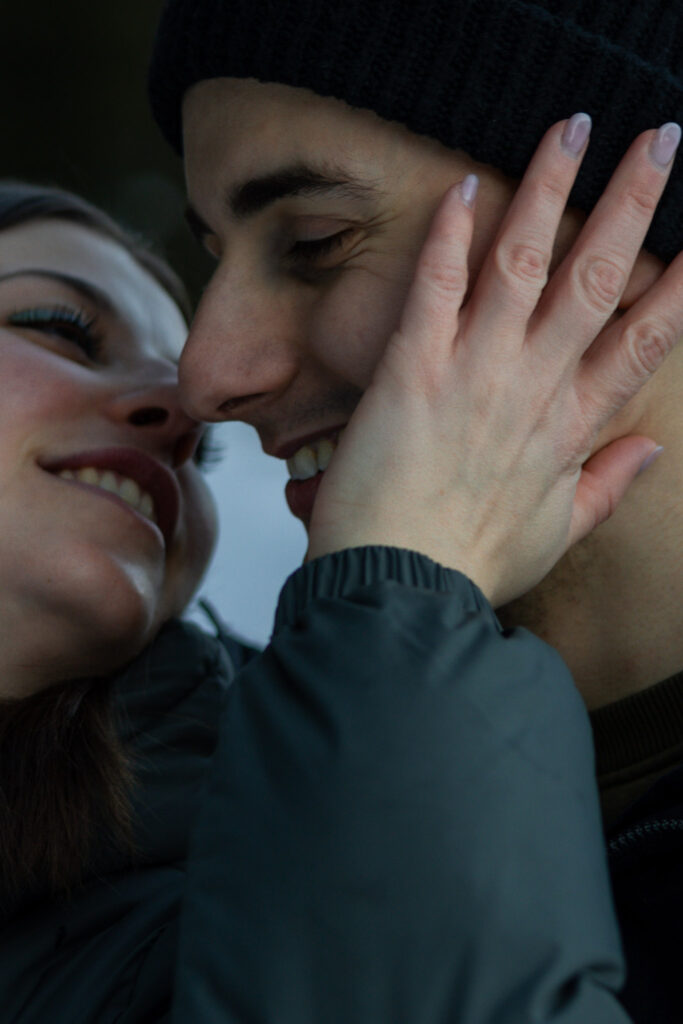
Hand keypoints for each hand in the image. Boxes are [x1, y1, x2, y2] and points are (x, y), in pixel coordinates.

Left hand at [306, 117, 682, 606]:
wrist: (398, 588)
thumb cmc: (471, 563)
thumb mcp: (557, 533)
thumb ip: (609, 487)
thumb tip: (652, 449)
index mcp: (570, 428)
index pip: (640, 342)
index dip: (677, 289)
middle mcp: (532, 389)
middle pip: (595, 280)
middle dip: (632, 205)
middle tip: (659, 143)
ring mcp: (474, 374)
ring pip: (524, 266)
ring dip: (551, 191)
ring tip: (573, 130)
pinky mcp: (413, 371)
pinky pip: (436, 289)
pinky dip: (451, 236)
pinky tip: (466, 188)